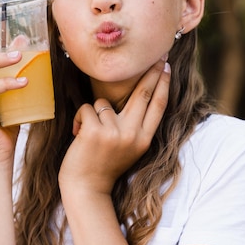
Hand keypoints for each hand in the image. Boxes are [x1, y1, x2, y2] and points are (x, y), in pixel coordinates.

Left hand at [59, 59, 170, 194]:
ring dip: (93, 115)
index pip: (157, 106)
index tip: (165, 66)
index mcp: (144, 140)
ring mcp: (114, 133)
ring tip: (89, 135)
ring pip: (103, 103)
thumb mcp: (128, 148)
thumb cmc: (103, 166)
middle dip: (149, 72)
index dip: (162, 84)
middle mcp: (132, 135)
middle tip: (154, 56)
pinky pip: (87, 108)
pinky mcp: (95, 131)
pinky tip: (79, 136)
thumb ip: (134, 126)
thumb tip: (138, 97)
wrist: (86, 188)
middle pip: (142, 94)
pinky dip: (80, 119)